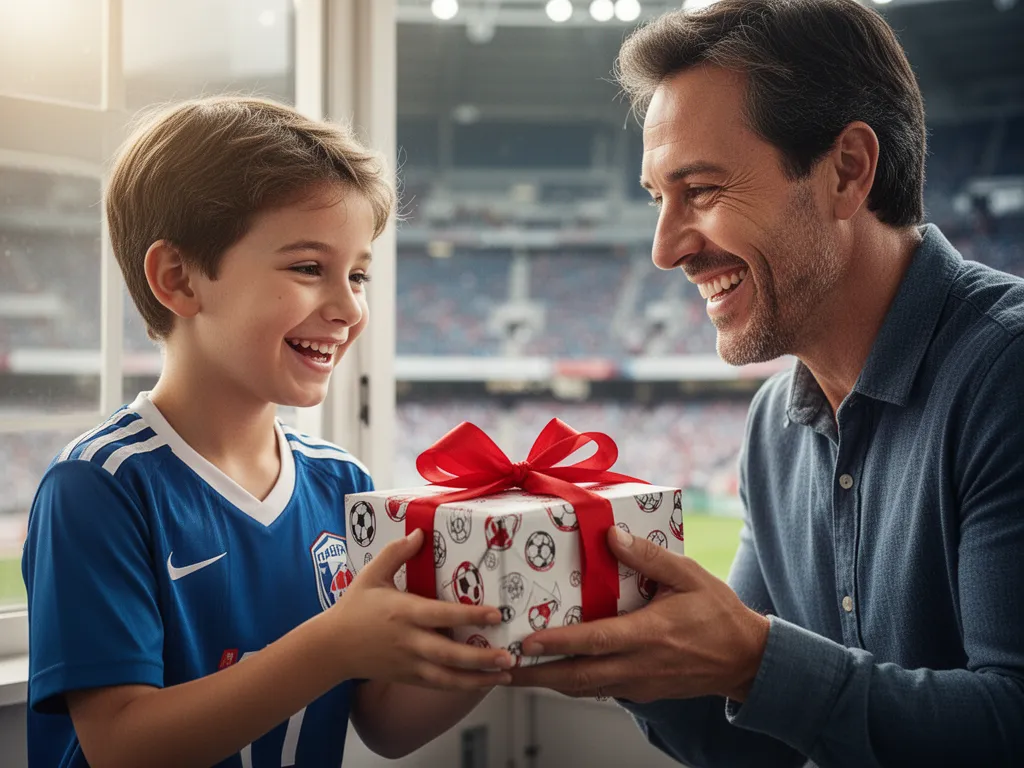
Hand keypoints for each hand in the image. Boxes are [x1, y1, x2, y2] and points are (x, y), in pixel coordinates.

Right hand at [331, 530, 512, 688]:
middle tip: (509, 656)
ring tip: (506, 675)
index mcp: (404, 612)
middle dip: (482, 657)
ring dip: (479, 678)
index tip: (496, 614)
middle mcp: (410, 641)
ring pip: (448, 676)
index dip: (470, 616)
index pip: (442, 615)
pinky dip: (462, 686)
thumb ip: (396, 552)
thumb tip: (420, 533)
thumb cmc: (354, 607)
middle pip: (450, 653)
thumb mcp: (372, 574)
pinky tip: (483, 683)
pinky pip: (439, 685)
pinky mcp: (409, 677)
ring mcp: (410, 663)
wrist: (332, 647)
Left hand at [507, 526, 768, 702]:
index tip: (528, 642)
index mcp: (650, 633)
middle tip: (501, 669)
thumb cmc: (719, 613)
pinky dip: (573, 685)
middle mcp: (640, 664)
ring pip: (586, 688)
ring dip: (549, 683)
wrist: (747, 660)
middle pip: (579, 677)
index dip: (560, 644)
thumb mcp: (689, 575)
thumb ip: (649, 557)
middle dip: (537, 675)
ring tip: (515, 675)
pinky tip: (554, 674)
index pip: (597, 641)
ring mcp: (640, 683)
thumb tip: (611, 535)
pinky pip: (600, 690)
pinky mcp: (642, 692)